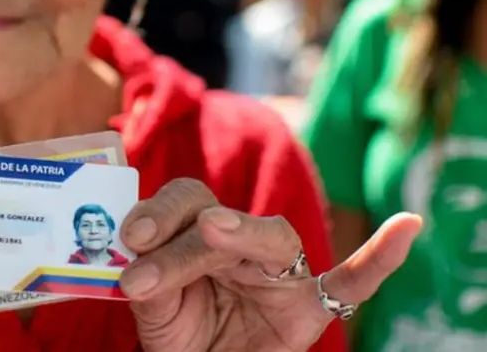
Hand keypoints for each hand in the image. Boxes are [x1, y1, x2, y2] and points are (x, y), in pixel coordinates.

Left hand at [118, 179, 420, 351]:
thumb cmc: (179, 331)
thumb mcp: (152, 306)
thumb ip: (147, 279)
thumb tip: (128, 258)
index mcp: (200, 233)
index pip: (184, 203)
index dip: (157, 211)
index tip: (130, 235)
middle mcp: (241, 242)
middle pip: (218, 214)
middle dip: (181, 233)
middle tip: (143, 246)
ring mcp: (280, 271)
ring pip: (270, 238)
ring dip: (240, 231)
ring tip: (211, 233)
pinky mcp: (312, 304)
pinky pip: (353, 281)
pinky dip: (380, 258)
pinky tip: (406, 227)